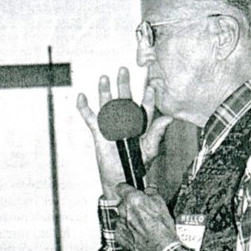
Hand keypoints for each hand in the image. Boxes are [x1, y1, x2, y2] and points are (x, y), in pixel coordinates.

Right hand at [77, 67, 172, 199]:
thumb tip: (168, 119)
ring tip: (104, 78)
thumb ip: (157, 134)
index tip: (151, 88)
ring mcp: (111, 126)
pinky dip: (85, 108)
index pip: (145, 109)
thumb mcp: (150, 151)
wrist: (121, 179)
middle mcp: (126, 122)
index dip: (148, 98)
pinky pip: (91, 119)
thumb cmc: (137, 166)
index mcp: (140, 126)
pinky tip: (82, 97)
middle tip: (124, 71)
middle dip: (124, 85)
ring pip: (107, 106)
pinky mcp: (99, 133)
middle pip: (125, 101)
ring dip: (105, 92)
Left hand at [115, 183, 178, 250]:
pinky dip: (127, 230)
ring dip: (128, 219)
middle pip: (122, 203)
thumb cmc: (162, 229)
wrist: (160, 249)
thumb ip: (152, 194)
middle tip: (142, 211)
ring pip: (122, 217)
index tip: (128, 190)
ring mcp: (120, 223)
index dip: (126, 189)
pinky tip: (138, 234)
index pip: (121, 187)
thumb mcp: (162, 205)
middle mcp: (123, 210)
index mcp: (133, 199)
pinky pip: (121, 229)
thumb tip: (149, 190)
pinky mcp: (119, 235)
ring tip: (142, 225)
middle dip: (130, 206)